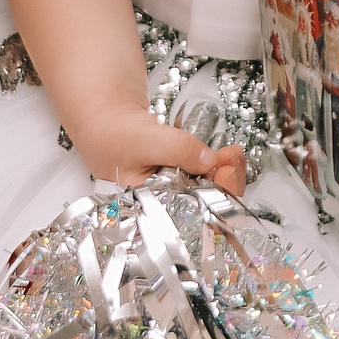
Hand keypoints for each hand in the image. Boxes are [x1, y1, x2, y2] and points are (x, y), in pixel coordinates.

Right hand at [67, 103, 246, 196]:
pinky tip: (225, 156)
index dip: (215, 200)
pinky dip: (220, 166)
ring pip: (212, 193)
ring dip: (227, 173)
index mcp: (150, 211)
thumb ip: (177, 149)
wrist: (107, 119)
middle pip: (208, 208)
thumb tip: (209, 160)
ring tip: (230, 154)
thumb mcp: (144, 139)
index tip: (226, 174)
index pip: (190, 218)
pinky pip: (209, 179)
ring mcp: (177, 192)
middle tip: (232, 159)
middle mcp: (166, 207)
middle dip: (226, 183)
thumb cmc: (111, 135)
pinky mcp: (185, 178)